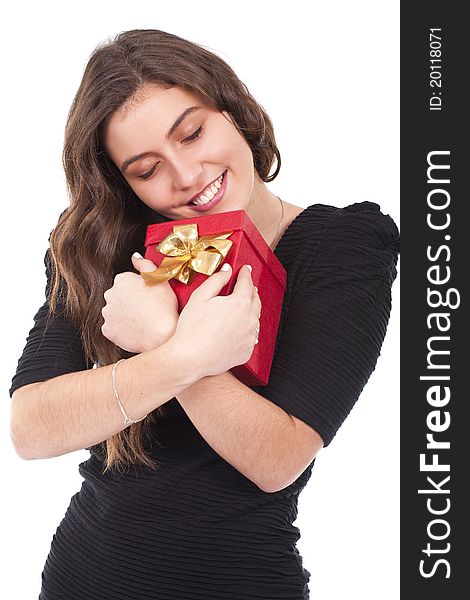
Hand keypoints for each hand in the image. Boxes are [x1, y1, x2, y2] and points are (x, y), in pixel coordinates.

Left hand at [101, 253, 178, 352]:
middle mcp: (110, 294)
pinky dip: (122, 329)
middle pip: (119, 296)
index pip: (127, 282)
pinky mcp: (107, 330)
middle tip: (146, 309)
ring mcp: (107, 313)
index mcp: (122, 279)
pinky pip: (113, 328)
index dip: (140, 290)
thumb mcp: (160, 279)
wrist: (161, 336)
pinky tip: (135, 330)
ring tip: (141, 321)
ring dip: (124, 315)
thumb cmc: (164, 307)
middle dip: (129, 301)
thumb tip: (134, 256)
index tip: (149, 297)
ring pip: (115, 312)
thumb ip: (145, 264)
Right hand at [170, 264, 261, 378]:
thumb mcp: (200, 296)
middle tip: (248, 286)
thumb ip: (217, 280)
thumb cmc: (192, 328)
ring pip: (255, 320)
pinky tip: (239, 329)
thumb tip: (227, 270)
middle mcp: (250, 320)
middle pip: (256, 301)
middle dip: (252, 291)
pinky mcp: (246, 352)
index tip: (246, 269)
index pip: (247, 283)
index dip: (246, 274)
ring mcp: (249, 338)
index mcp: (240, 303)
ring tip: (245, 307)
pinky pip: (250, 338)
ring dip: (251, 311)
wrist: (189, 358)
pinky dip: (247, 331)